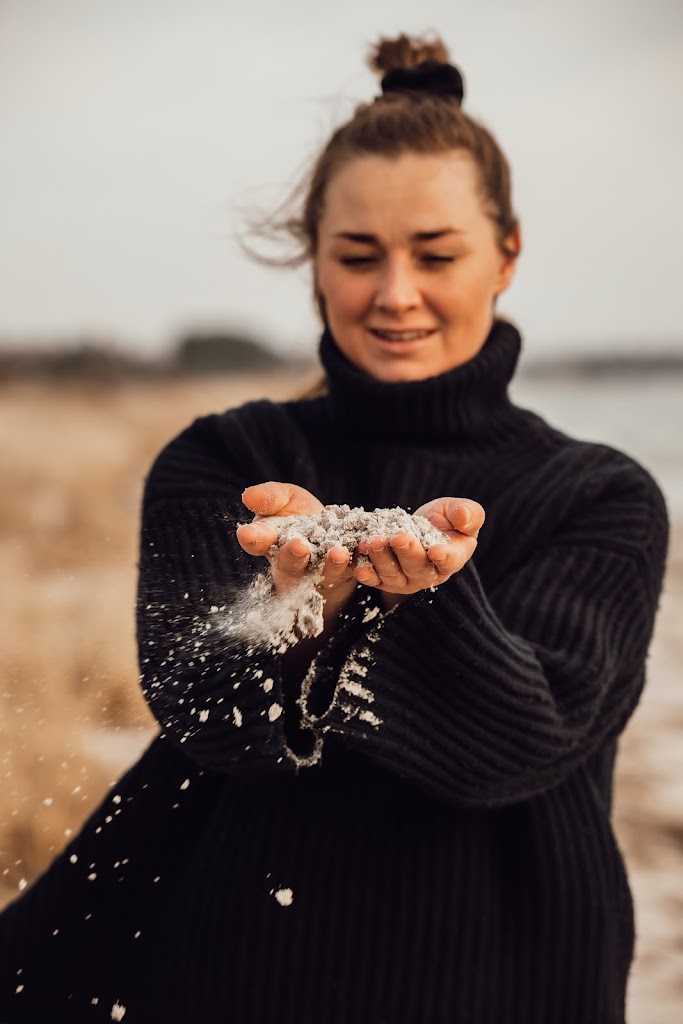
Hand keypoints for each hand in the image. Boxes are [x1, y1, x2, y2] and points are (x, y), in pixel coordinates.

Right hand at [236, 481, 354, 600]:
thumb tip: (247, 496)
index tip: (247, 533)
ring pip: (323, 573)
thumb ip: (270, 497)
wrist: (335, 530)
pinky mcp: (346, 573)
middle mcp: (292, 564)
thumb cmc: (302, 514)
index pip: (256, 543)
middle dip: (293, 555)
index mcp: (270, 543)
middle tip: (298, 546)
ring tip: (337, 553)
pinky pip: (352, 572)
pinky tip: (363, 552)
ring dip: (330, 564)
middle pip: (289, 564)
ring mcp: (319, 573)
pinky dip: (358, 565)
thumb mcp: (285, 498)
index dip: (252, 538)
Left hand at [353, 497, 484, 603]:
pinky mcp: (385, 579)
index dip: (443, 556)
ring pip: (393, 574)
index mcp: (452, 558)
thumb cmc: (445, 520)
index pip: (449, 561)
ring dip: (381, 560)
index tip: (435, 550)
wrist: (419, 527)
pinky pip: (374, 579)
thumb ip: (468, 514)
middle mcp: (429, 575)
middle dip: (406, 552)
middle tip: (397, 537)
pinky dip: (366, 574)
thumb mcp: (459, 510)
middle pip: (417, 567)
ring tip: (373, 542)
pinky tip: (357, 565)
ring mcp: (405, 580)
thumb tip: (464, 518)